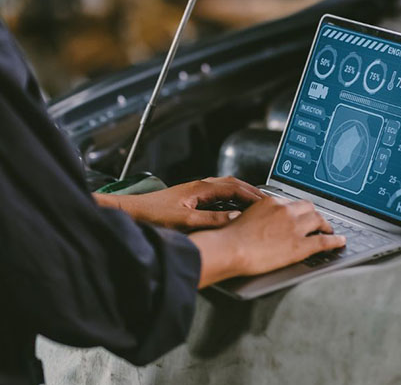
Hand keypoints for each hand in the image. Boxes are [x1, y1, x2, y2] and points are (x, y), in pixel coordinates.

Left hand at [94, 176, 263, 230]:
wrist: (130, 213)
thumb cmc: (151, 215)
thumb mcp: (185, 221)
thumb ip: (212, 220)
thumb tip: (235, 219)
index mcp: (201, 188)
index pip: (235, 187)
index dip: (253, 195)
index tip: (267, 202)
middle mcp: (199, 186)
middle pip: (233, 183)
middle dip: (251, 191)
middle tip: (267, 201)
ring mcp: (194, 190)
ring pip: (225, 187)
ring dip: (241, 193)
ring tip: (254, 203)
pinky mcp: (189, 197)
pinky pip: (217, 194)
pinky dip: (230, 198)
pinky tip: (232, 208)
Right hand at [189, 197, 346, 287]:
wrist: (230, 249)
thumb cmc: (230, 238)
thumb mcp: (244, 217)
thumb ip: (259, 215)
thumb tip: (263, 221)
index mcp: (272, 202)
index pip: (292, 203)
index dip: (299, 210)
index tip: (301, 215)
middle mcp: (286, 211)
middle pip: (309, 208)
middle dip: (315, 214)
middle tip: (317, 222)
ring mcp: (295, 227)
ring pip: (319, 220)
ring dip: (326, 225)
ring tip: (329, 230)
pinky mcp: (300, 245)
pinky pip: (324, 240)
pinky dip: (335, 240)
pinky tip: (340, 241)